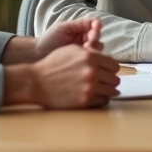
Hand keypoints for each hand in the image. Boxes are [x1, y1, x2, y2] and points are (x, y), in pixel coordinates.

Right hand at [5, 44, 119, 108]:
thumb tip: (106, 58)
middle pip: (115, 79)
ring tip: (102, 89)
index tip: (107, 71)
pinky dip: (101, 99)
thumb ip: (91, 53)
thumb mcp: (72, 50)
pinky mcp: (85, 101)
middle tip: (104, 81)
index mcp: (90, 57)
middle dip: (110, 80)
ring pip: (112, 91)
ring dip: (108, 90)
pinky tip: (95, 96)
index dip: (111, 68)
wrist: (37, 82)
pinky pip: (103, 101)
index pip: (114, 65)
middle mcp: (92, 72)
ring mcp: (89, 88)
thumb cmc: (53, 65)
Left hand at [35, 18, 103, 58]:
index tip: (95, 28)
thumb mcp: (64, 27)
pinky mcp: (82, 65)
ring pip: (97, 51)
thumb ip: (81, 23)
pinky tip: (84, 58)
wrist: (38, 54)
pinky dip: (90, 59)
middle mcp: (86, 42)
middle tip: (90, 41)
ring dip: (94, 49)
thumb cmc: (50, 39)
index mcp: (82, 31)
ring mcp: (84, 54)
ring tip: (85, 49)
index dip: (97, 27)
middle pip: (98, 39)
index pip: (95, 28)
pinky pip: (91, 61)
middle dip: (95, 39)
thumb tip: (98, 22)